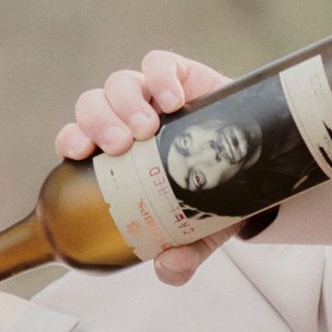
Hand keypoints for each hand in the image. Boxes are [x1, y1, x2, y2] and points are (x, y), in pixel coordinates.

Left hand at [55, 49, 243, 286]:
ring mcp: (151, 96)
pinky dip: (160, 77)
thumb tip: (169, 267)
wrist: (260, 169)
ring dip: (124, 104)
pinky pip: (158, 64)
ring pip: (120, 84)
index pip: (77, 139)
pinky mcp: (180, 75)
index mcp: (115, 155)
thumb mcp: (199, 234)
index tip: (79, 153)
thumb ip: (182, 257)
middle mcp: (127, 121)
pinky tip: (173, 100)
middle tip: (122, 147)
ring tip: (149, 130)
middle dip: (99, 123)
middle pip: (92, 106)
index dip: (71, 140)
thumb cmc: (214, 199)